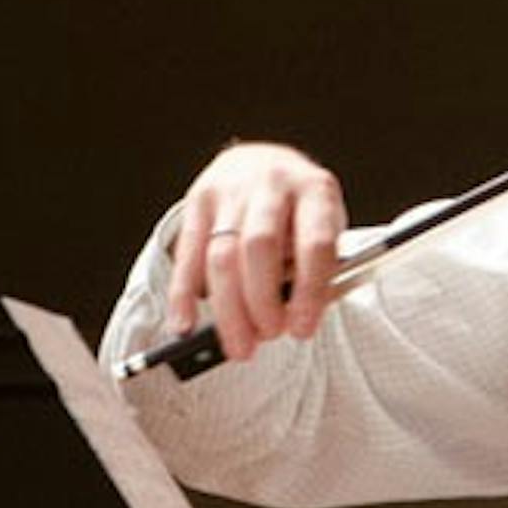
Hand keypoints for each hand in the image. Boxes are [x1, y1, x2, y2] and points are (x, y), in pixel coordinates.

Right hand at [166, 142, 345, 362]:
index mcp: (315, 191)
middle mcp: (273, 183)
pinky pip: (187, 255)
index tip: (302, 329)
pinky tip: (185, 325)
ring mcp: (231, 189)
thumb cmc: (300, 211)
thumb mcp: (325, 230)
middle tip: (267, 335)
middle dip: (261, 302)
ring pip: (221, 255)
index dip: (309, 292)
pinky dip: (182, 296)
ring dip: (228, 310)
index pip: (315, 245)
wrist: (264, 162)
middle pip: (260, 247)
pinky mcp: (198, 200)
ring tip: (239, 344)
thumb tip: (291, 321)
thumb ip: (317, 270)